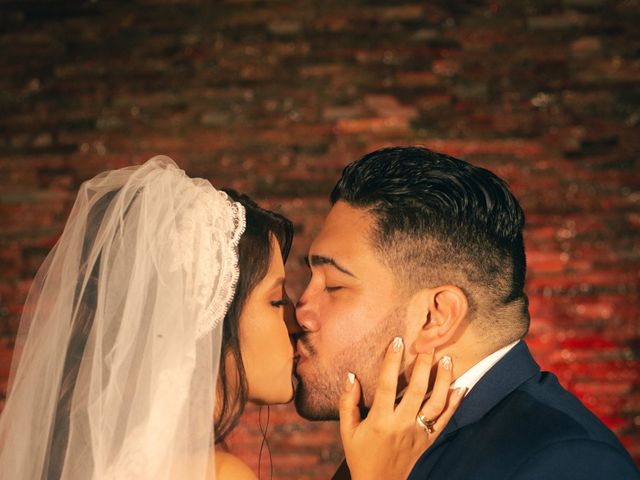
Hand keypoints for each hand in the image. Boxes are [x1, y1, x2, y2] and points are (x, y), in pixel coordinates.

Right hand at [339, 337, 464, 479]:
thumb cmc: (360, 455)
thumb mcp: (347, 430)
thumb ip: (348, 403)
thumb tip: (351, 376)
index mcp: (380, 420)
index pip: (386, 384)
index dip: (391, 361)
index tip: (397, 341)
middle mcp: (401, 425)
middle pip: (416, 390)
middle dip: (423, 366)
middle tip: (428, 346)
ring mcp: (418, 433)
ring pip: (436, 403)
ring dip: (443, 380)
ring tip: (447, 360)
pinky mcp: (428, 440)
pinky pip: (445, 420)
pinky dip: (455, 403)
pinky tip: (462, 387)